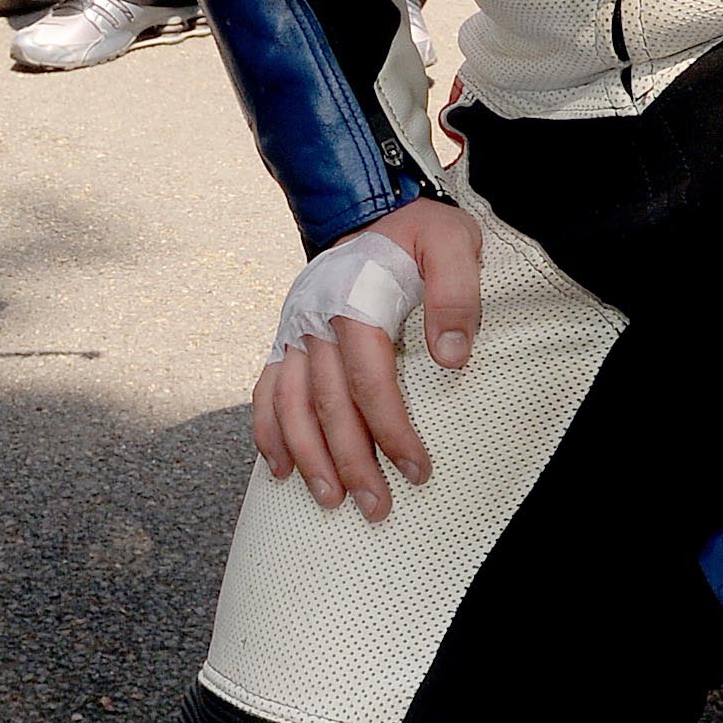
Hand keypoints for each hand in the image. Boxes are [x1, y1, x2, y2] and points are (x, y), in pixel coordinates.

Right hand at [253, 202, 486, 517]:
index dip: (390, 428)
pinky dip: (267, 432)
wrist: (375, 215)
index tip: (415, 469)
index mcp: (353, 296)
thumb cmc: (420, 236)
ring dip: (307, 457)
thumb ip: (456, 292)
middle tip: (376, 507)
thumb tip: (452, 358)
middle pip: (326, 401)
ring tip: (330, 500)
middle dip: (350, 460)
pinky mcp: (284, 339)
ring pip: (290, 404)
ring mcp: (293, 329)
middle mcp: (313, 316)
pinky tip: (280, 470)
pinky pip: (266, 391)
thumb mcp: (453, 243)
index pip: (368, 377)